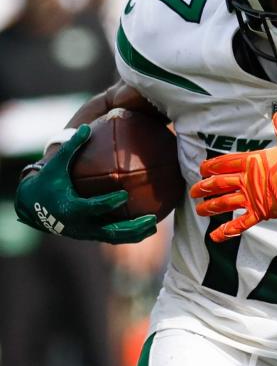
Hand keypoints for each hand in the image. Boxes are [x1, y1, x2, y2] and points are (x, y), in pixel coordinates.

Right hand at [14, 126, 156, 243]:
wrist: (32, 207)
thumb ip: (71, 147)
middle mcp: (80, 224)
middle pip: (110, 231)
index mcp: (71, 208)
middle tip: (152, 218)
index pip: (92, 208)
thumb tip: (86, 127)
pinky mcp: (89, 235)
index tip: (124, 195)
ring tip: (154, 225)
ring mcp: (85, 233)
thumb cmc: (47, 182)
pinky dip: (128, 234)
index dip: (108, 203)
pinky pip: (112, 237)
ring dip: (135, 234)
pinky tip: (146, 226)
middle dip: (132, 227)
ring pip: (114, 238)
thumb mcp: (55, 165)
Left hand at [190, 113, 276, 241]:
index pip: (224, 163)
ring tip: (199, 210)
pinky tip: (215, 236)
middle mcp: (249, 180)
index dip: (210, 166)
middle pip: (218, 183)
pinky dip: (227, 231)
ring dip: (209, 207)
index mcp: (253, 161)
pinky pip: (240, 224)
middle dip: (203, 187)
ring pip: (224, 203)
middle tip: (194, 191)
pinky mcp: (262, 212)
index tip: (201, 169)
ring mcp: (253, 198)